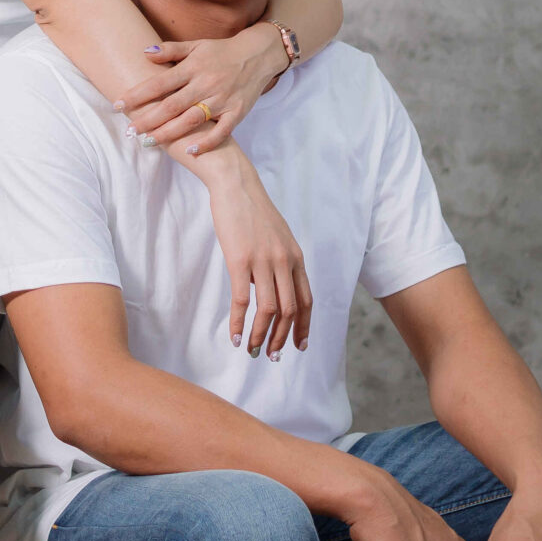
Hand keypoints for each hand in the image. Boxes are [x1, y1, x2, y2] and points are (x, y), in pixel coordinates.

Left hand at [116, 22, 287, 155]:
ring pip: (192, 120)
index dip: (138, 94)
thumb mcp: (197, 45)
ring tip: (148, 142)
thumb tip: (145, 52)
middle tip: (129, 131)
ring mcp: (222, 99)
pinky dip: (207, 142)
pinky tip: (191, 150)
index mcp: (193, 67)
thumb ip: (171, 50)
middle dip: (148, 119)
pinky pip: (222, 130)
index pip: (160, 83)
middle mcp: (206, 84)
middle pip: (172, 105)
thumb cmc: (222, 51)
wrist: (259, 54)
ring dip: (170, 132)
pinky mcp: (237, 112)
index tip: (118, 105)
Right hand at [189, 140, 312, 356]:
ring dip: (262, 335)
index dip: (303, 327)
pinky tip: (235, 336)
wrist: (235, 185)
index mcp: (295, 257)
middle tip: (271, 355)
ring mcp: (263, 261)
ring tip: (253, 350)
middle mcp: (284, 261)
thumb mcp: (277, 236)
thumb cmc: (252, 210)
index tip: (299, 346)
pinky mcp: (240, 260)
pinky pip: (243, 300)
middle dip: (281, 338)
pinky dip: (240, 323)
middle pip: (289, 310)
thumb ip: (281, 260)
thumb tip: (275, 286)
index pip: (306, 300)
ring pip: (269, 310)